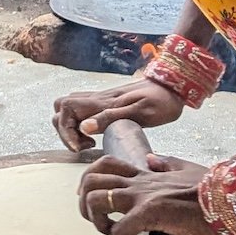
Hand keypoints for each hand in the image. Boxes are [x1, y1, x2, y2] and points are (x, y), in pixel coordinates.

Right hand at [53, 73, 183, 153]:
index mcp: (102, 101)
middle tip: (85, 145)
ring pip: (69, 109)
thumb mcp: (139, 113)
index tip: (81, 147)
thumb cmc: (160, 101)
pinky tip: (96, 136)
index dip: (66, 131)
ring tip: (90, 142)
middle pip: (61, 108)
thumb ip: (110, 119)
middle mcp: (97, 99)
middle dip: (65, 130)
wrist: (174, 87)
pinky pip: (81, 111)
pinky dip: (81, 125)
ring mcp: (100, 100)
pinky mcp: (106, 104)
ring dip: (71, 128)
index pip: (65, 110)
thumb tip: (84, 127)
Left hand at [82, 152, 208, 234]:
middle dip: (85, 204)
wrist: (229, 196)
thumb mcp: (186, 169)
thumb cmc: (213, 188)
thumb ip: (167, 164)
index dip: (92, 181)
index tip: (98, 203)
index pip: (106, 165)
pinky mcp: (150, 212)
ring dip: (98, 223)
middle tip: (100, 222)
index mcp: (145, 174)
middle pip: (91, 180)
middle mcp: (139, 183)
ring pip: (96, 199)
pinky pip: (120, 231)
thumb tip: (152, 160)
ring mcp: (142, 196)